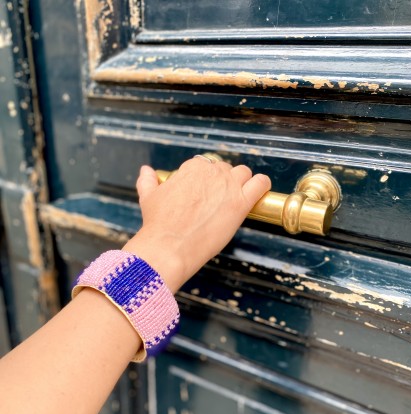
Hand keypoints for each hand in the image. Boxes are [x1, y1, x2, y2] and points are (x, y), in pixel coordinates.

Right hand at [123, 157, 270, 292]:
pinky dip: (261, 185)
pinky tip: (257, 192)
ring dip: (241, 182)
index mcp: (193, 168)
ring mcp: (229, 186)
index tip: (202, 194)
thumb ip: (148, 180)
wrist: (170, 245)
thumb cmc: (158, 223)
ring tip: (235, 197)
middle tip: (216, 201)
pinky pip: (260, 184)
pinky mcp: (241, 203)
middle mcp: (213, 172)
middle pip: (225, 170)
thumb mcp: (149, 197)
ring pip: (243, 173)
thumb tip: (146, 170)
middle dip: (222, 182)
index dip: (205, 181)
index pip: (206, 166)